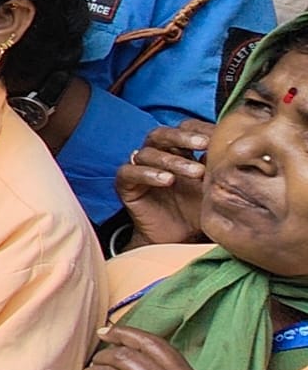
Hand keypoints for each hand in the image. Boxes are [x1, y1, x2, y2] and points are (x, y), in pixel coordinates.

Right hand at [117, 120, 211, 247]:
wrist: (178, 240)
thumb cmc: (197, 211)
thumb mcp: (214, 187)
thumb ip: (220, 167)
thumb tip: (243, 148)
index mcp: (178, 151)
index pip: (183, 129)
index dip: (199, 129)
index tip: (221, 136)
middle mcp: (157, 156)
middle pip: (162, 134)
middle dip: (183, 136)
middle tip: (204, 143)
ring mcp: (139, 169)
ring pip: (148, 153)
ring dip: (172, 160)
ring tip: (196, 173)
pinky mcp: (126, 185)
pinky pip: (129, 172)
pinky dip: (147, 173)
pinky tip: (167, 181)